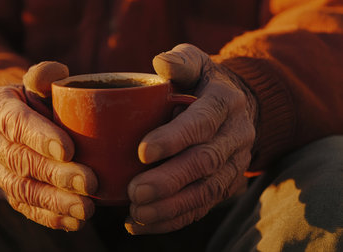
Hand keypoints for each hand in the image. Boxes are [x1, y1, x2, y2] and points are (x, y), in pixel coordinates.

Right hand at [0, 62, 97, 230]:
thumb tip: (56, 73)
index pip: (14, 121)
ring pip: (21, 189)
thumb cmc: (39, 98)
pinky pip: (24, 207)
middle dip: (56, 174)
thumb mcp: (39, 81)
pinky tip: (75, 222)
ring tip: (87, 208)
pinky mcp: (4, 191)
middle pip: (20, 160)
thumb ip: (45, 75)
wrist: (20, 121)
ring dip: (55, 201)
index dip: (40, 137)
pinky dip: (50, 217)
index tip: (69, 150)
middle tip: (89, 182)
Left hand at [125, 44, 256, 233]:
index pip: (203, 121)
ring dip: (171, 207)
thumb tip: (162, 63)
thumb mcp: (194, 62)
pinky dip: (173, 219)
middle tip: (134, 192)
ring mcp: (234, 163)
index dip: (175, 138)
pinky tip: (142, 224)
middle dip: (170, 180)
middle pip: (205, 162)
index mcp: (225, 101)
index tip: (143, 152)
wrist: (232, 107)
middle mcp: (236, 134)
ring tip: (137, 213)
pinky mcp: (226, 184)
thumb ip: (180, 61)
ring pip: (207, 191)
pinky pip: (203, 206)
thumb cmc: (200, 83)